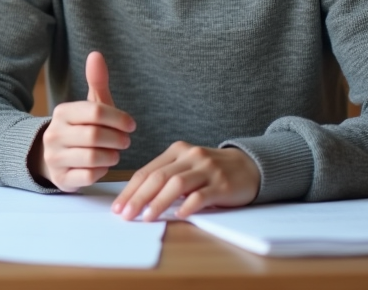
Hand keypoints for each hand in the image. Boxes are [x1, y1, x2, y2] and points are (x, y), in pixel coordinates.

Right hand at [30, 51, 135, 192]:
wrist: (52, 156)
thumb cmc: (80, 128)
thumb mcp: (89, 106)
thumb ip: (96, 82)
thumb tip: (96, 54)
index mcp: (62, 112)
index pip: (95, 112)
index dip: (119, 119)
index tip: (131, 125)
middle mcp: (54, 134)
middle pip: (95, 135)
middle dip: (117, 139)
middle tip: (126, 141)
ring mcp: (55, 157)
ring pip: (92, 157)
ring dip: (111, 156)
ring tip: (115, 153)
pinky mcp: (60, 179)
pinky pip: (87, 176)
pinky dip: (100, 172)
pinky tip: (102, 166)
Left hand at [112, 141, 259, 220]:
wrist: (249, 166)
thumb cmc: (211, 171)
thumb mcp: (187, 166)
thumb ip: (166, 177)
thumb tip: (137, 199)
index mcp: (177, 150)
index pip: (147, 171)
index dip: (130, 190)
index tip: (118, 207)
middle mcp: (190, 156)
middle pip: (158, 177)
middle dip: (138, 198)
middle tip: (126, 215)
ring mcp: (207, 169)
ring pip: (177, 184)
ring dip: (159, 202)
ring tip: (146, 217)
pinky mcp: (222, 184)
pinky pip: (202, 195)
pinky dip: (188, 205)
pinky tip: (178, 215)